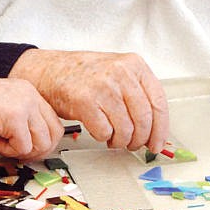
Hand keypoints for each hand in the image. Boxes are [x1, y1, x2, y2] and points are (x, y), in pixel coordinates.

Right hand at [0, 74, 62, 160]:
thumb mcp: (2, 107)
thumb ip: (20, 121)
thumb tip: (32, 146)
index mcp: (29, 91)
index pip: (53, 122)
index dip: (43, 140)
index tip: (29, 148)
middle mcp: (31, 96)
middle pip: (55, 133)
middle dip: (38, 150)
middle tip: (19, 152)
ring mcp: (24, 105)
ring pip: (43, 143)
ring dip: (22, 151)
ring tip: (3, 143)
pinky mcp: (14, 118)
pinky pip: (23, 148)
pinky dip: (7, 150)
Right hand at [10, 49, 168, 152]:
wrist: (50, 70)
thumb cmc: (84, 74)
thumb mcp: (117, 72)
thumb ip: (137, 92)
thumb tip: (156, 128)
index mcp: (134, 64)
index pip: (158, 102)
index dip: (160, 129)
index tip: (157, 144)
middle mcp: (120, 73)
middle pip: (143, 119)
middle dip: (139, 139)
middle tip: (133, 145)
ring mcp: (102, 86)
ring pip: (125, 129)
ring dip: (121, 141)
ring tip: (114, 138)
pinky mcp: (85, 101)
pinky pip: (104, 132)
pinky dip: (103, 137)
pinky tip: (99, 131)